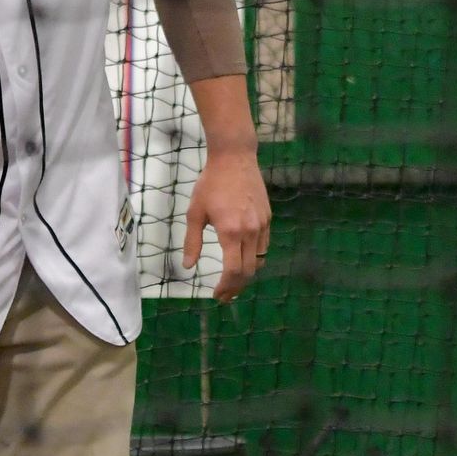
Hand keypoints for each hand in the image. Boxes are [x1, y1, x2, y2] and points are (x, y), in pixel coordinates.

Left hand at [183, 147, 270, 302]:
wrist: (235, 159)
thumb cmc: (210, 184)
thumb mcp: (194, 213)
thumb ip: (192, 242)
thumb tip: (188, 266)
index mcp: (230, 232)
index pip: (233, 270)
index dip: (226, 287)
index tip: (217, 295)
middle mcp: (250, 231)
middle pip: (248, 271)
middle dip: (236, 287)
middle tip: (225, 296)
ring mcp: (262, 225)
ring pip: (258, 260)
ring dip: (246, 275)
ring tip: (233, 283)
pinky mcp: (268, 218)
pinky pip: (264, 246)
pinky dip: (254, 259)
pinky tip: (243, 261)